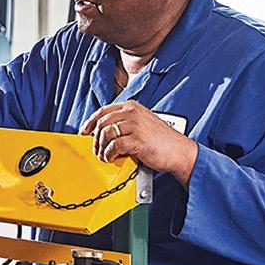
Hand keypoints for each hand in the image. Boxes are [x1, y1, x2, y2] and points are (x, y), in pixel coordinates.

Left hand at [79, 101, 197, 185]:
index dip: (90, 122)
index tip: (85, 132)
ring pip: (105, 134)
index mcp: (132, 107)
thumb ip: (125, 123)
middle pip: (102, 123)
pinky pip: (113, 146)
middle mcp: (132, 113)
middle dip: (95, 139)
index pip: (103, 111)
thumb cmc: (162, 141)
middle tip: (97, 150)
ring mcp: (135, 125)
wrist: (179, 151)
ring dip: (101, 148)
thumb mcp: (142, 124)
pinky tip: (112, 158)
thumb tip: (104, 132)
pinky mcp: (137, 139)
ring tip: (105, 156)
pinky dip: (109, 154)